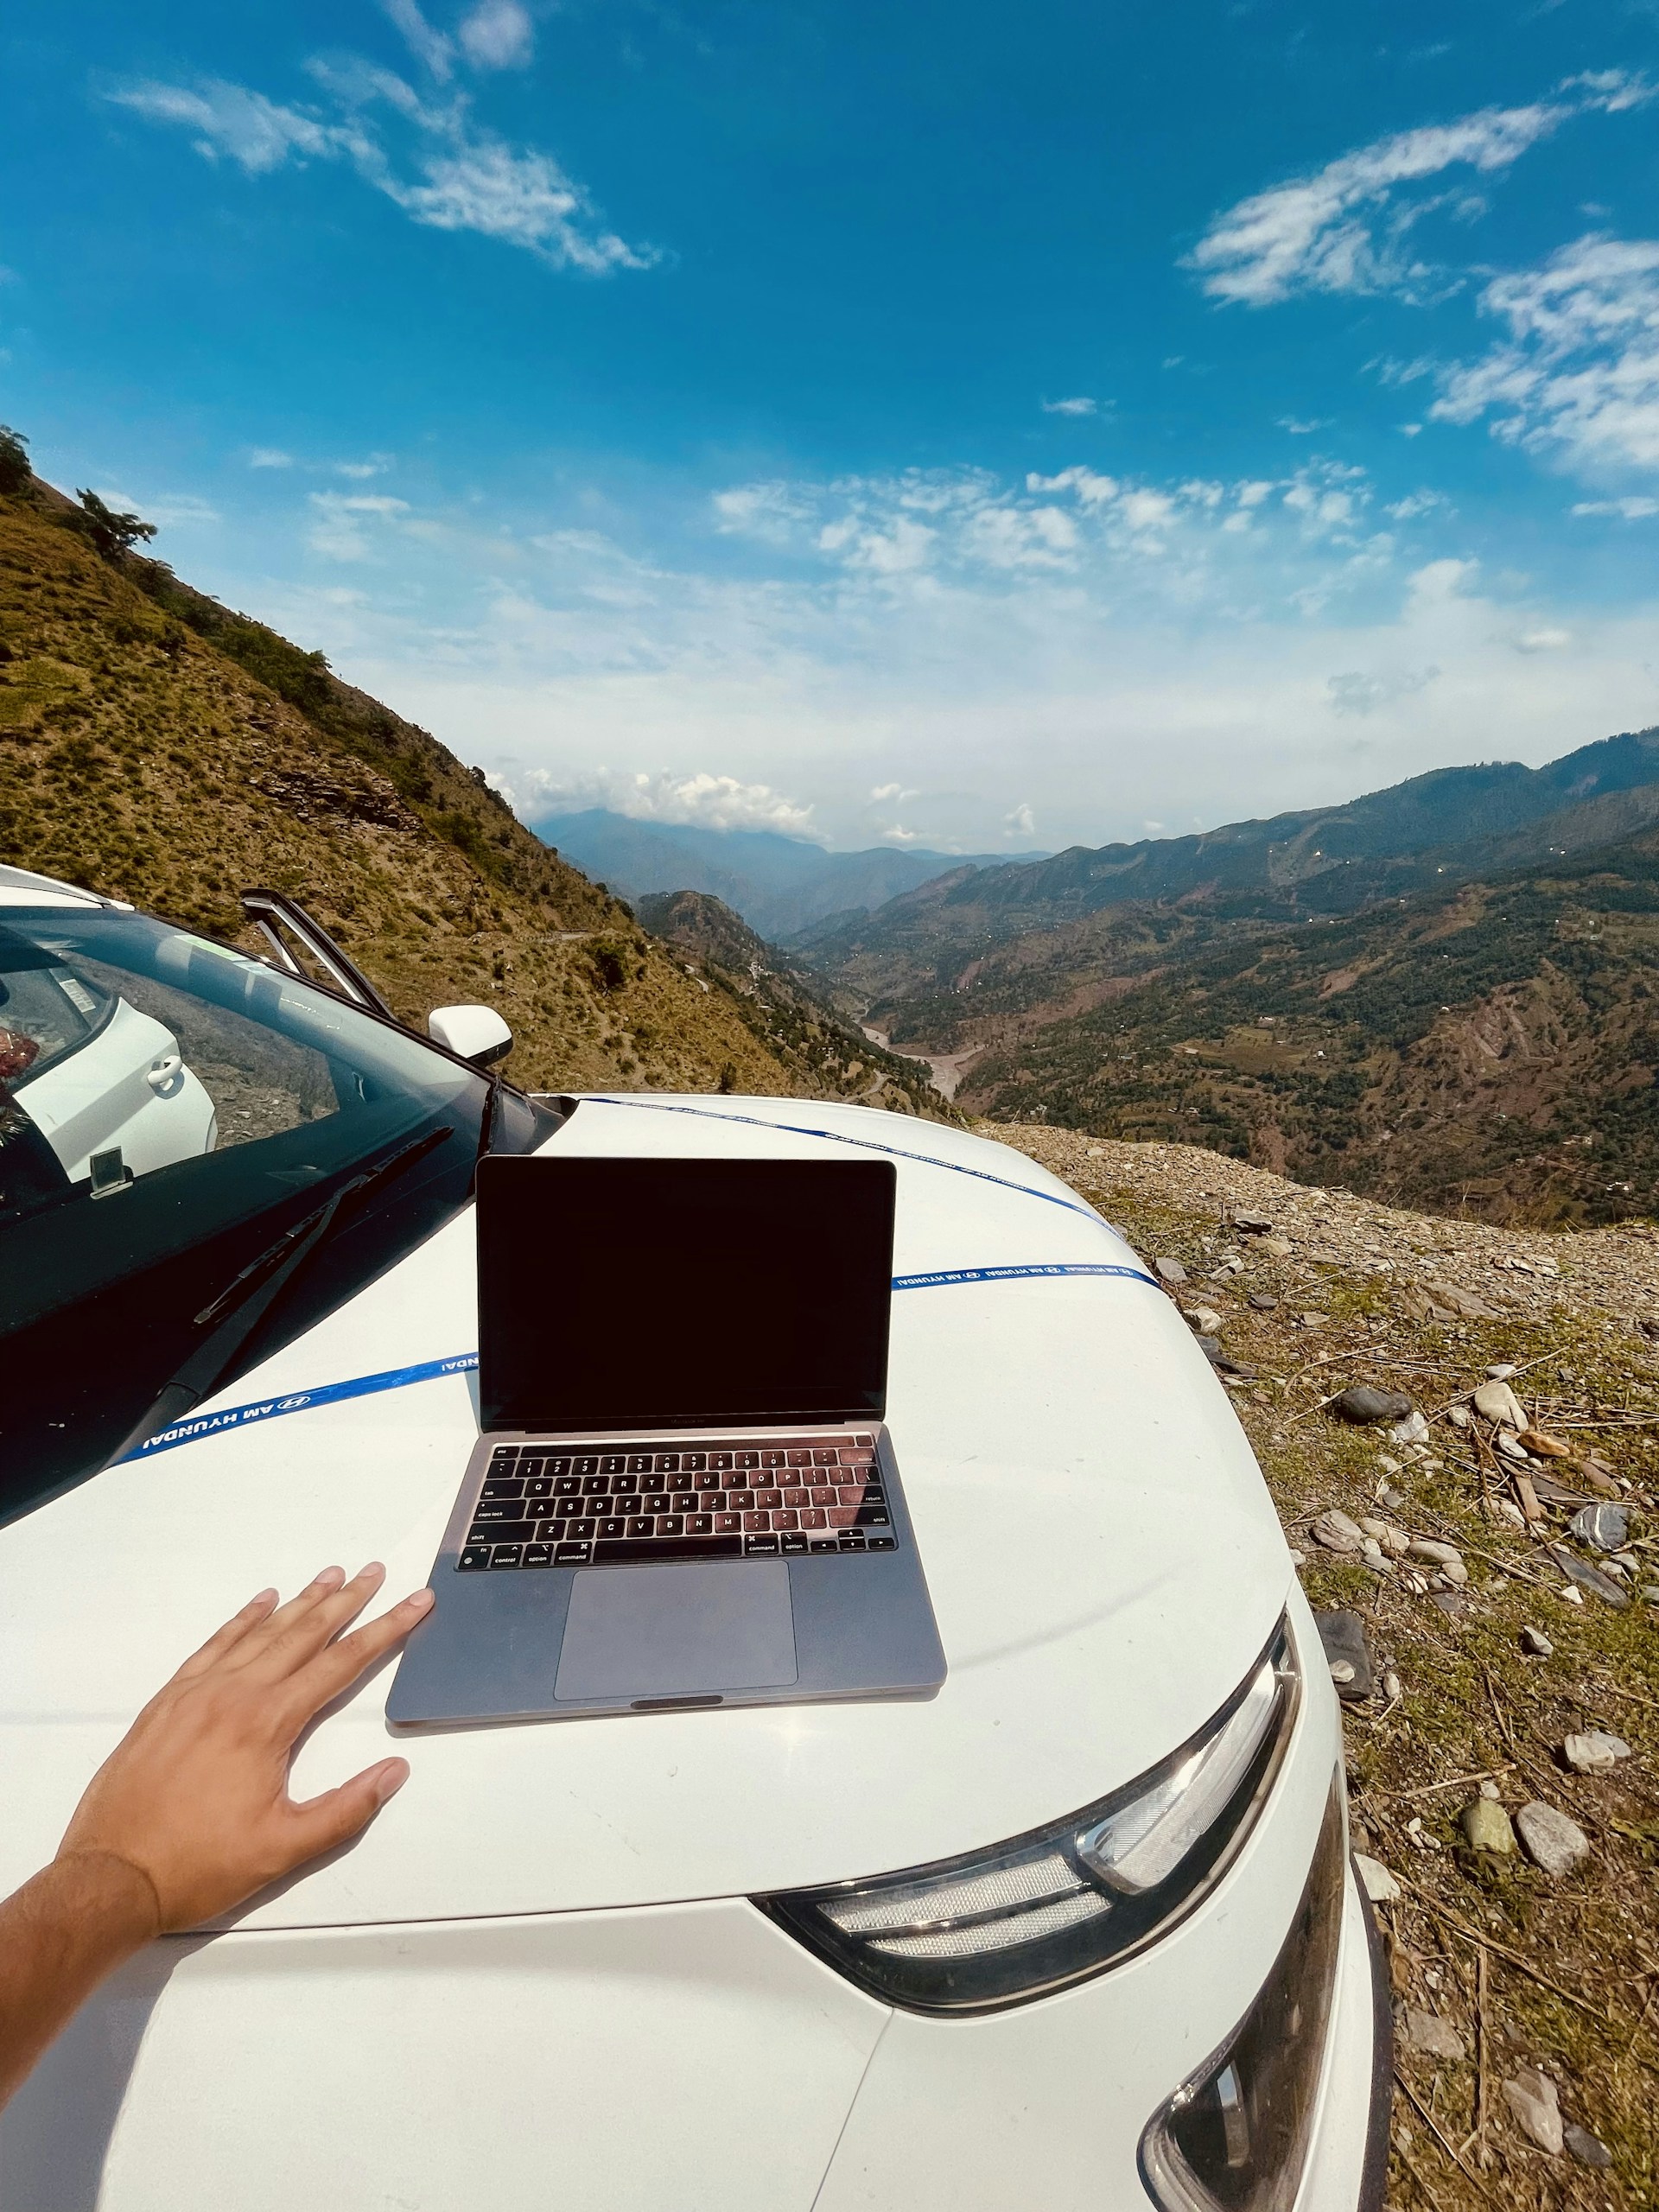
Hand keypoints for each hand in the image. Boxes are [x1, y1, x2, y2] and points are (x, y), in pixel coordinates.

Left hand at [54, 1564, 432, 1932]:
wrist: (111, 1877)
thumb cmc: (199, 1866)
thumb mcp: (284, 1849)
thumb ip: (345, 1809)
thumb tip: (394, 1771)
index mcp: (267, 1723)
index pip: (340, 1665)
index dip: (384, 1630)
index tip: (414, 1602)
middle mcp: (234, 1694)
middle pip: (303, 1635)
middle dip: (345, 1602)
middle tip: (374, 1571)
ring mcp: (196, 1693)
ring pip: (260, 1633)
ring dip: (300, 1602)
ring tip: (330, 1576)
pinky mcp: (167, 1702)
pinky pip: (213, 1646)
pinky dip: (242, 1620)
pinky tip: (260, 1603)